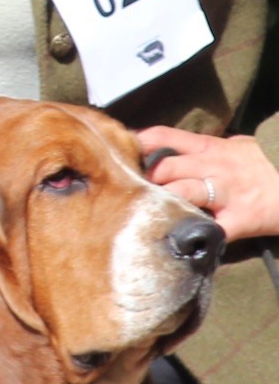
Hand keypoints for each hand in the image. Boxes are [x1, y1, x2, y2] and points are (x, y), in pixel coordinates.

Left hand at [137, 126, 278, 241]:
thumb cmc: (268, 165)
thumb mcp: (238, 147)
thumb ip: (207, 149)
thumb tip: (172, 146)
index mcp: (213, 149)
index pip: (168, 139)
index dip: (141, 145)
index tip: (118, 154)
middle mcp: (217, 167)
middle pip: (167, 168)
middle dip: (144, 182)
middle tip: (126, 196)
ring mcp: (229, 192)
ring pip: (183, 192)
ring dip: (163, 205)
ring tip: (146, 217)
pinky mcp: (241, 217)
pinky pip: (211, 229)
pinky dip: (193, 238)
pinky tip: (178, 245)